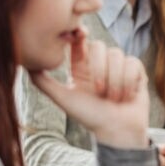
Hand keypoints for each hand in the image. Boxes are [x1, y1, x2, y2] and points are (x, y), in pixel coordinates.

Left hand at [29, 29, 148, 148]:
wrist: (117, 131)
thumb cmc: (90, 117)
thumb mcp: (63, 99)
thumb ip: (43, 82)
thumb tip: (27, 63)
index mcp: (82, 67)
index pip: (80, 42)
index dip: (80, 34)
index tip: (80, 34)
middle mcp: (101, 64)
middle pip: (100, 46)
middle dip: (100, 69)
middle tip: (99, 91)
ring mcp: (120, 67)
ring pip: (117, 55)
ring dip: (115, 80)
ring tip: (113, 98)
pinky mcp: (137, 72)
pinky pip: (133, 63)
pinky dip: (129, 81)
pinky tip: (127, 95)